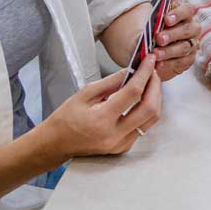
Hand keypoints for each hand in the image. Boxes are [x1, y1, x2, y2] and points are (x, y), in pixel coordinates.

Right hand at [40, 55, 161, 161]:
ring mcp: (120, 144)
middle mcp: (114, 135)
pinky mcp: (123, 148)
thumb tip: (132, 70)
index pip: (133, 93)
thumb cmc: (66, 118)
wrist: (55, 144)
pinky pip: (143, 127)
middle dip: (155, 86)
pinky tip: (143, 98)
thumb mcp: (85, 93)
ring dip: (155, 98)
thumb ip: (111, 82)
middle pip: (149, 108)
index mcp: (101, 119)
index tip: (150, 61)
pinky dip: (147, 110)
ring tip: (149, 83)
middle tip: (152, 71)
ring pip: (151, 119)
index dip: (145, 74)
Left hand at [151, 0, 198, 81]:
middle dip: (172, 34)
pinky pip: (182, 62)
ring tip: (156, 54)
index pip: (187, 10)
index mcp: (184, 15)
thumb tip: (156, 13)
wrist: (144, 50)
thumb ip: (155, 16)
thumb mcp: (149, 20)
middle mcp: (191, 29)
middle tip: (159, 39)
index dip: (178, 14)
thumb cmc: (149, 31)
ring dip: (169, 51)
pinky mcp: (188, 60)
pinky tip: (159, 64)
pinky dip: (169, 64)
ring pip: (184, 48)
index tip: (166, 19)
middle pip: (187, 30)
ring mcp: (191, 45)